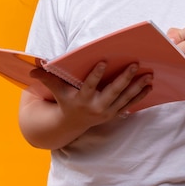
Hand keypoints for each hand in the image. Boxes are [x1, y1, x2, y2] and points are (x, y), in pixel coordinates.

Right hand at [29, 62, 151, 127]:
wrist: (72, 124)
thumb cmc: (65, 101)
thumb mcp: (56, 91)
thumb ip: (47, 77)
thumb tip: (34, 65)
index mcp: (82, 99)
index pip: (90, 85)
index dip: (96, 74)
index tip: (103, 60)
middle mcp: (96, 107)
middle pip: (113, 91)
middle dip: (125, 78)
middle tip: (135, 64)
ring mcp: (108, 112)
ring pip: (125, 98)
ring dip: (138, 86)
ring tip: (149, 74)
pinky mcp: (115, 114)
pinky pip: (130, 103)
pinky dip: (140, 95)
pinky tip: (150, 85)